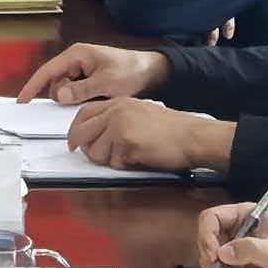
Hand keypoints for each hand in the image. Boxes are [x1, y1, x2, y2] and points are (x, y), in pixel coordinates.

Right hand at [25, 42, 164, 105]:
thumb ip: (82, 90)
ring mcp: (81, 70)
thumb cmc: (131, 71)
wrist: (152, 70)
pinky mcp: (87, 79)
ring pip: (66, 91)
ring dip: (77, 98)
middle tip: (91, 96)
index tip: (22, 102)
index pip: (47, 71)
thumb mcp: (108, 83)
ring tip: (100, 95)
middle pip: (56, 84)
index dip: (33, 86)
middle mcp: (75, 61)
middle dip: (66, 96)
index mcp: (76, 55)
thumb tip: (61, 96)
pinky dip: (83, 98)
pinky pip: (76, 92)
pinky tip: (98, 96)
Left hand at [66, 98, 233, 172]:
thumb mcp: (140, 114)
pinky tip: (138, 158)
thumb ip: (116, 120)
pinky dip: (124, 165)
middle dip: (85, 148)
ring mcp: (119, 124)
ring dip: (108, 160)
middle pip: (81, 132)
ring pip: (94, 151)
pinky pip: (113, 161)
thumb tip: (95, 136)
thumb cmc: (173, 130)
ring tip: (127, 156)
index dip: (76, 130)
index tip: (74, 142)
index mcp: (118, 103)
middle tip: (95, 156)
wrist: (193, 136)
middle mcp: (115, 110)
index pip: (83, 113)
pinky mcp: (126, 140)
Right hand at [194, 201, 267, 267]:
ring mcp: (234, 251)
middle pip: (207, 244)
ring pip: (212, 264)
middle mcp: (234, 232)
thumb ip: (250, 249)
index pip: (211, 219)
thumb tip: (223, 253)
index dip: (207, 236)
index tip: (214, 255)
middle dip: (216, 265)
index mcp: (243, 216)